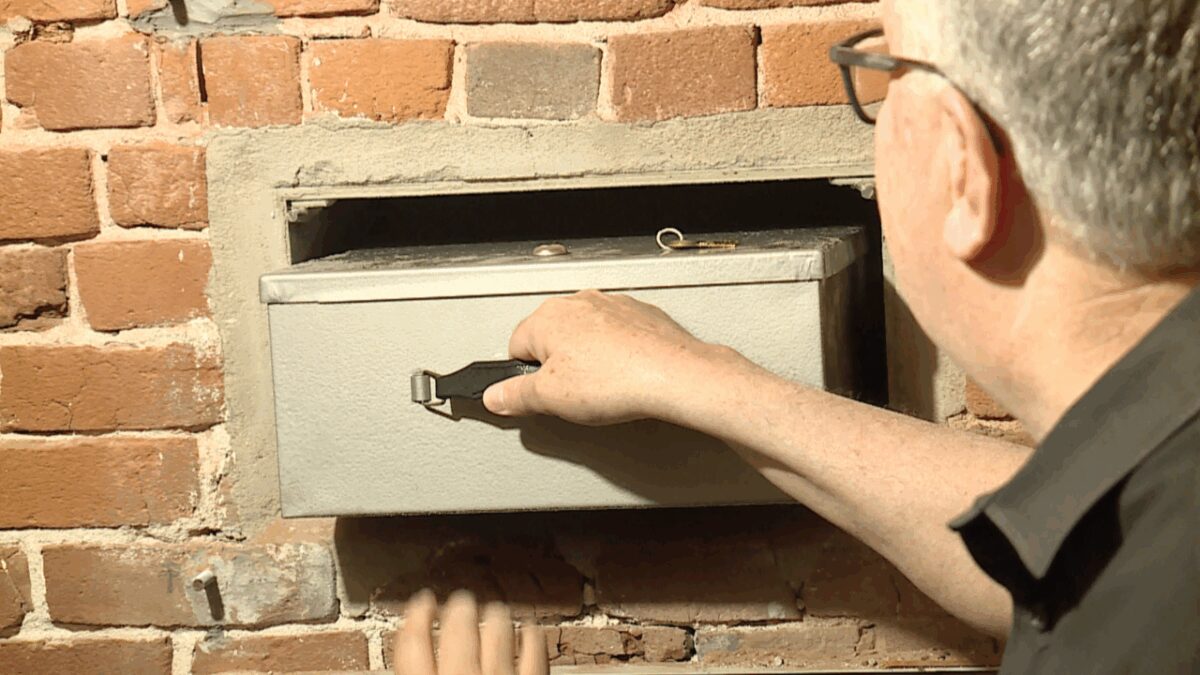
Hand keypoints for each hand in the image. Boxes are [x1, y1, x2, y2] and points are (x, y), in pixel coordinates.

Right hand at [394, 590, 546, 674]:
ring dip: (496, 616)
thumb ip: (417, 673)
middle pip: (460, 626)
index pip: (414, 641)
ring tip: (494, 611)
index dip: (416, 614)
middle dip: (460, 607)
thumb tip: (411, 660)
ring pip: (500, 629)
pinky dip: (533, 636)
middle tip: (462, 600)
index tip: (421, 601)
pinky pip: (537, 651)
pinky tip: (531, 631)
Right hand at [482, 290, 725, 424]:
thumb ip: (515, 396)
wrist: (674, 375)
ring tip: (602, 385)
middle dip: (557, 365)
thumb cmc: (618, 380)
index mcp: (548, 317)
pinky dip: (617, 352)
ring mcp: (612, 306)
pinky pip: (617, 335)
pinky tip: (624, 374)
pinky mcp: (640, 315)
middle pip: (551, 338)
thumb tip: (495, 396)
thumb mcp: (550, 398)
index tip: (533, 394)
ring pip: (586, 335)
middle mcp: (579, 303)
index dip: (523, 377)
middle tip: (571, 393)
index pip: (514, 347)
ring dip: (588, 357)